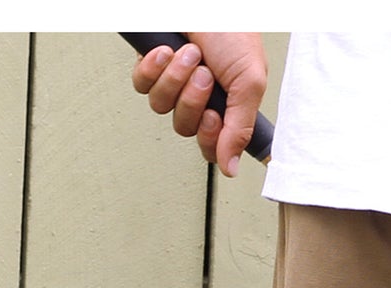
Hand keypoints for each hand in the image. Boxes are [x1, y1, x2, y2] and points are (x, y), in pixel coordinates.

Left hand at [130, 34, 267, 176]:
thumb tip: (230, 168)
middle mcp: (198, 99)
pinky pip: (141, 84)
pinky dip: (153, 68)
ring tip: (191, 56)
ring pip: (162, 106)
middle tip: (205, 75)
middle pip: (184, 127)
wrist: (208, 4)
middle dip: (193, 100)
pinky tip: (167, 51)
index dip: (208, 139)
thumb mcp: (249, 85)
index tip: (214, 117)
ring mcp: (173, 83)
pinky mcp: (151, 66)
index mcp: (225, 109)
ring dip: (175, 80)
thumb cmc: (234, 33)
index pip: (209, 147)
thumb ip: (239, 130)